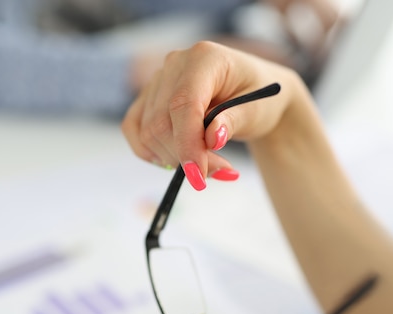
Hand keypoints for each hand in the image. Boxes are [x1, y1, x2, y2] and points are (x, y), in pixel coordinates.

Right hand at [121, 41, 305, 189]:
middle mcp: (174, 64)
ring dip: (173, 159)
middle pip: (161, 123)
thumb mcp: (257, 112)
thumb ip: (233, 122)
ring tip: (206, 165)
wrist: (253, 94)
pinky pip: (134, 129)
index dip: (187, 143)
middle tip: (217, 173)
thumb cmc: (258, 99)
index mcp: (204, 58)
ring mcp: (157, 80)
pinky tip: (176, 158)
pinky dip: (151, 152)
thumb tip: (212, 138)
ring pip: (147, 132)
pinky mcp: (147, 98)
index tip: (198, 176)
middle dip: (185, 157)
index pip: (183, 104)